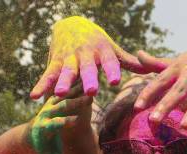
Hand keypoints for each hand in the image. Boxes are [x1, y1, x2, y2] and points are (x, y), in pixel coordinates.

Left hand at [28, 86, 92, 153]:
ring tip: (90, 86)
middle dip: (73, 102)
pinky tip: (88, 78)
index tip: (76, 120)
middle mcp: (44, 113)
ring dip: (76, 90)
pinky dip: (76, 85)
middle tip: (87, 99)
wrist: (33, 133)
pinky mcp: (54, 98)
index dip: (63, 122)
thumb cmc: (45, 149)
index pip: (53, 123)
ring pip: (63, 95)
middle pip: (58, 106)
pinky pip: (65, 90)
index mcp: (43, 128)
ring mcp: (49, 104)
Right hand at [30, 16, 146, 98]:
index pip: (109, 62)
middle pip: (87, 68)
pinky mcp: (54, 61)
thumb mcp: (113, 50)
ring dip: (63, 83)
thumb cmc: (97, 43)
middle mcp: (85, 54)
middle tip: (91, 92)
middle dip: (88, 79)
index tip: (115, 82)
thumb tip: (151, 71)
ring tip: (60, 94)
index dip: (112, 70)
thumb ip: (130, 62)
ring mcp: (68, 57)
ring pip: (66, 72)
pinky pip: (48, 75)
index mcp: (102, 51)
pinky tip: (35, 96)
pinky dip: (41, 85)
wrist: (71, 24)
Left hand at [135, 34, 186, 127]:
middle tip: (153, 120)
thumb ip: (158, 63)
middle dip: (165, 104)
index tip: (137, 108)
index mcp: (178, 67)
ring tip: (186, 127)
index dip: (148, 93)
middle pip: (178, 90)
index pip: (160, 81)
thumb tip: (138, 55)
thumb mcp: (179, 60)